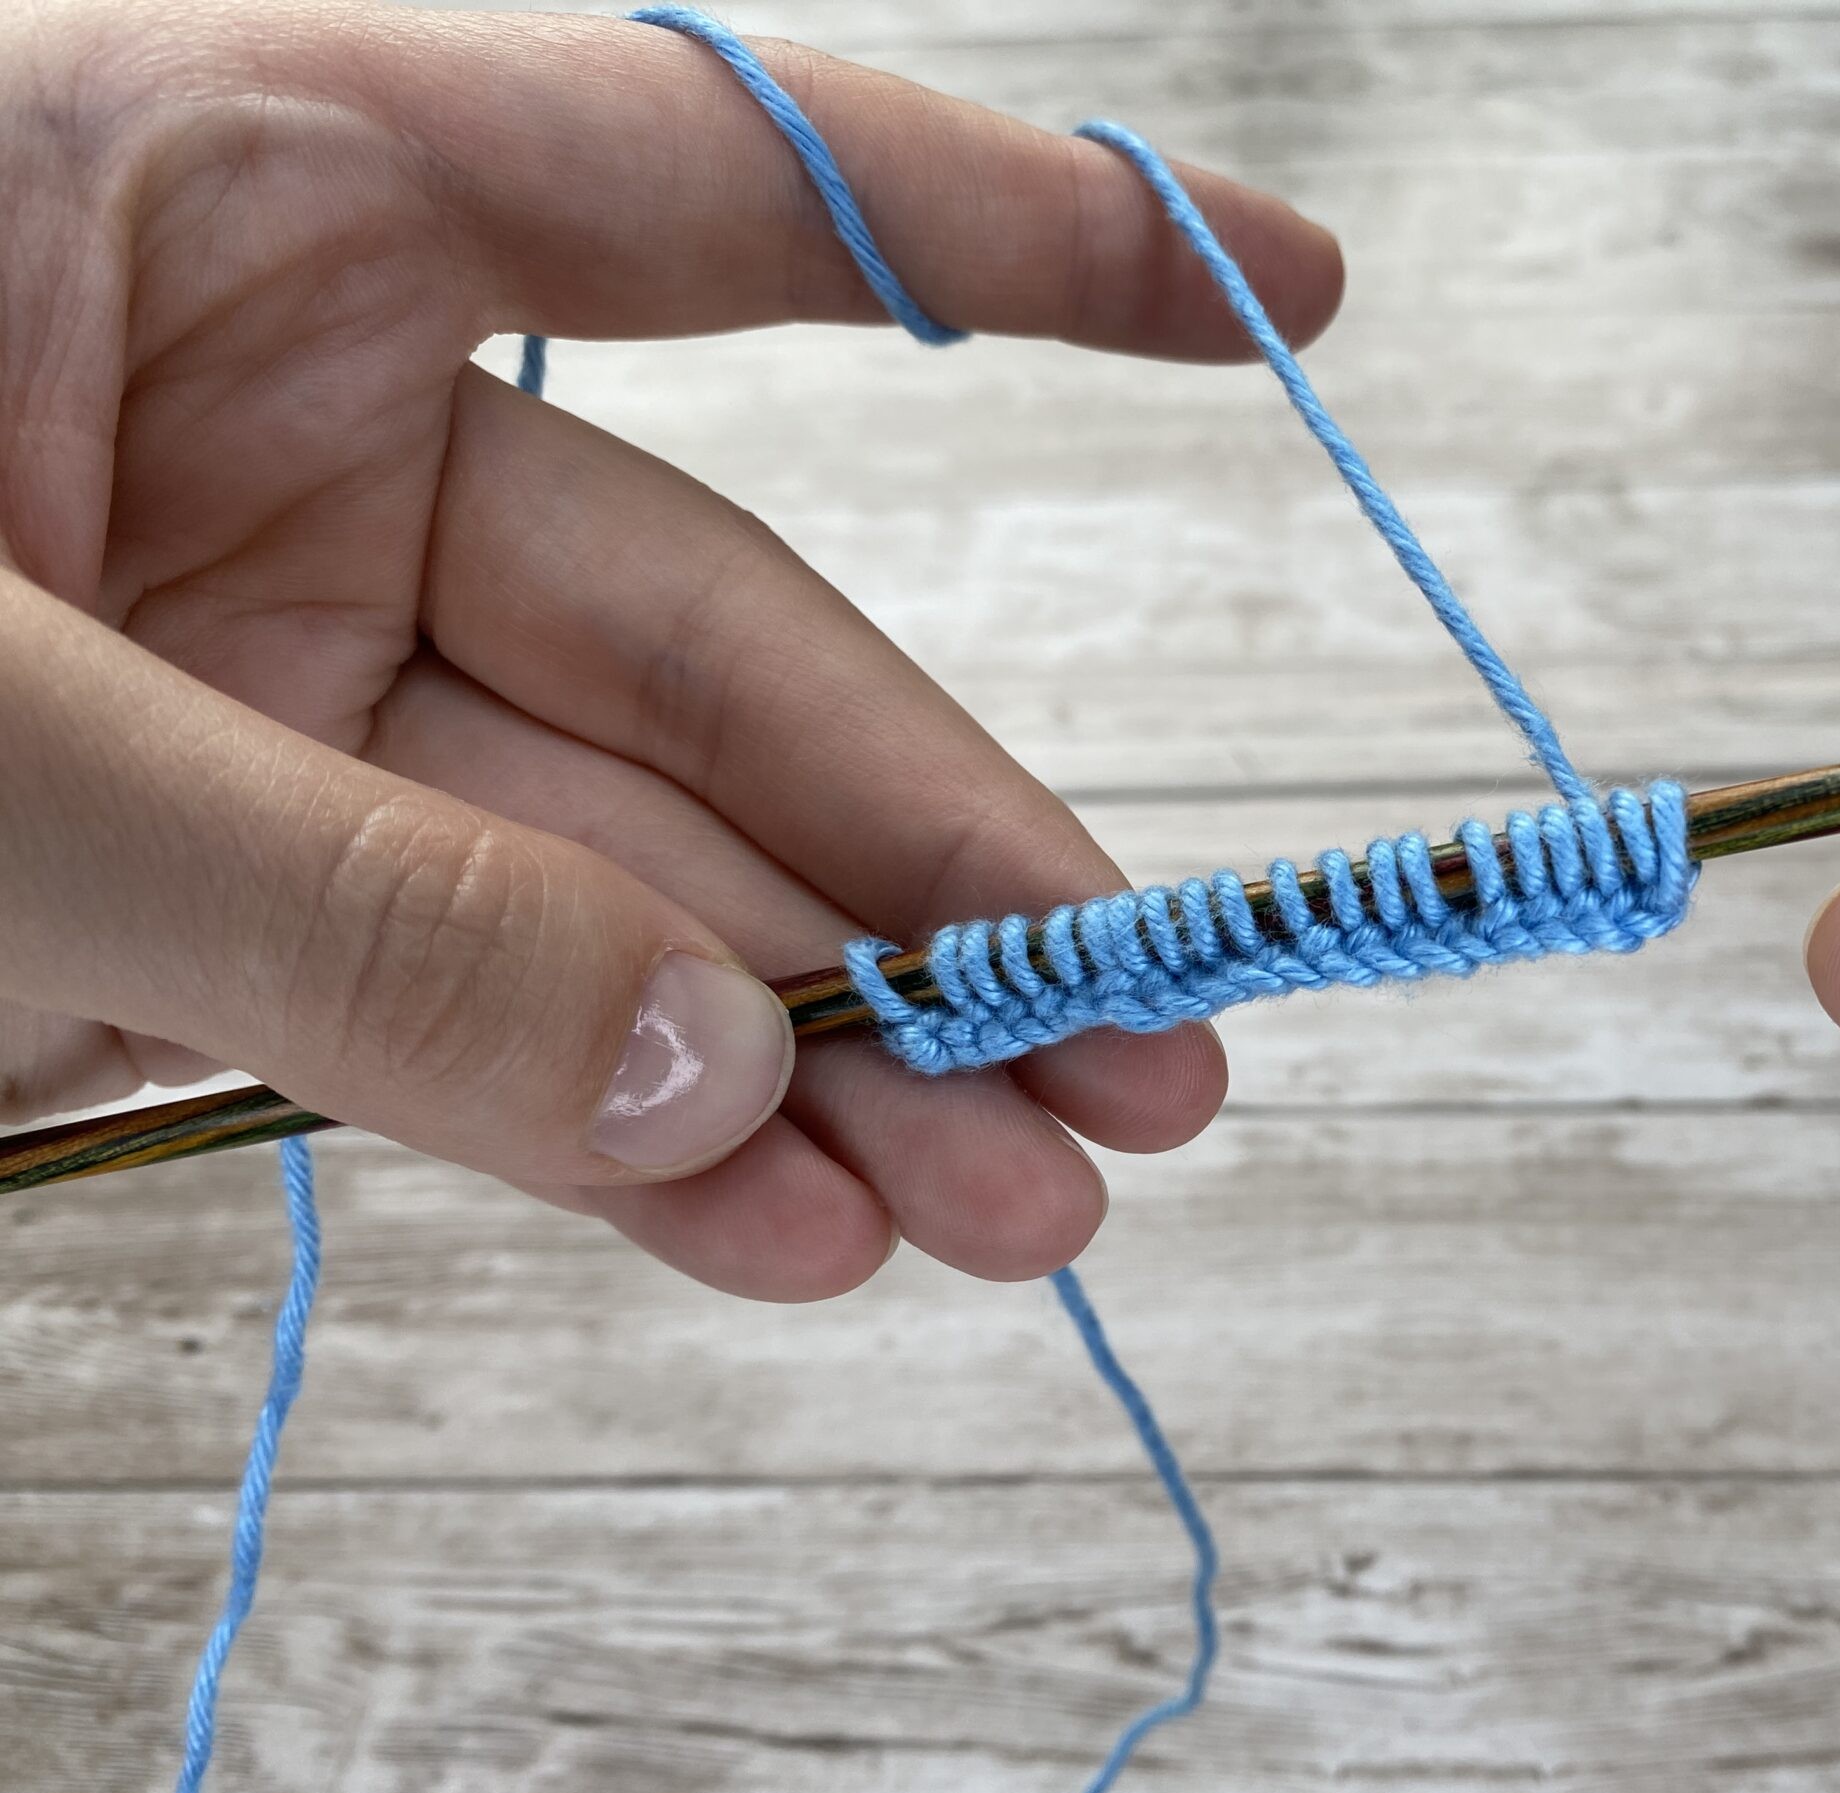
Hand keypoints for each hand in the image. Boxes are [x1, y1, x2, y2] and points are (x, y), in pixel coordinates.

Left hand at [0, 2, 1342, 1296]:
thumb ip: (348, 898)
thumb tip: (719, 1081)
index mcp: (223, 205)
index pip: (697, 179)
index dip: (1005, 233)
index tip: (1278, 295)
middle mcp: (278, 438)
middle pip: (712, 646)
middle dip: (934, 869)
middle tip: (1142, 1037)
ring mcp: (258, 693)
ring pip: (621, 876)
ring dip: (825, 1055)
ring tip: (1024, 1196)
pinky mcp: (221, 912)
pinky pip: (477, 1021)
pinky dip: (628, 1139)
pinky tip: (799, 1227)